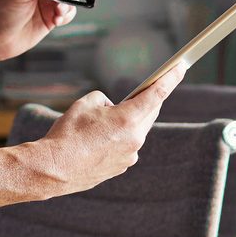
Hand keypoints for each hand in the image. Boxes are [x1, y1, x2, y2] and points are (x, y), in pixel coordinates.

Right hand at [25, 64, 185, 195]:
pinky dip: (119, 137)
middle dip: (148, 99)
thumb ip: (105, 100)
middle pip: (150, 112)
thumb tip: (113, 109)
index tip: (182, 67)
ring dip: (129, 120)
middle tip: (147, 88)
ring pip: (137, 130)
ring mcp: (130, 155)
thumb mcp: (85, 103)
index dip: (171, 78)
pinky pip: (127, 145)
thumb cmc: (67, 134)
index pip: (157, 93)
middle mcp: (135, 139)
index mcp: (127, 119)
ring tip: (108, 118)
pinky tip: (101, 138)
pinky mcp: (122, 167)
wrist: (54, 169)